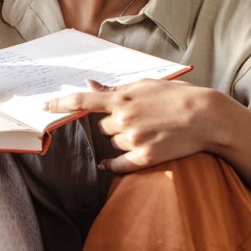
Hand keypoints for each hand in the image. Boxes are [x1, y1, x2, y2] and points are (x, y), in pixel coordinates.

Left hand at [44, 78, 218, 173]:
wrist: (206, 116)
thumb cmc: (176, 96)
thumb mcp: (146, 85)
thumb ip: (116, 89)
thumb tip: (91, 85)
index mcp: (122, 98)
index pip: (83, 101)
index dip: (60, 103)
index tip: (44, 106)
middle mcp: (123, 118)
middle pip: (102, 128)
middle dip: (114, 124)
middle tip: (137, 120)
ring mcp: (133, 139)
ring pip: (113, 144)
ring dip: (122, 140)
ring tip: (149, 131)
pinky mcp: (145, 157)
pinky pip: (118, 164)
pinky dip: (111, 165)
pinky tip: (107, 165)